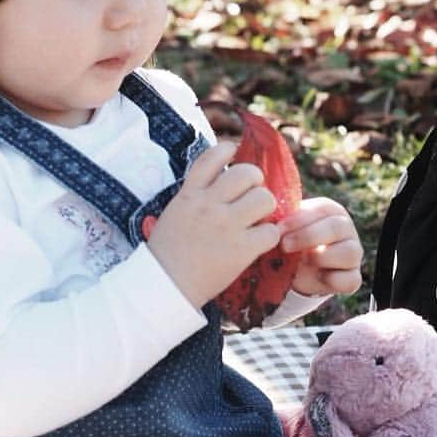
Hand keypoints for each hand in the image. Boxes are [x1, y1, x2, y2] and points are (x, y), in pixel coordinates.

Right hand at [146, 141, 280, 308]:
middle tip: (251, 197)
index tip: (234, 153)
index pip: (213, 156)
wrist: (165, 286)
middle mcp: (209, 204)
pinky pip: (271, 231)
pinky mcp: (242, 249)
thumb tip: (216, 182)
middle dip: (255, 182)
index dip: (228, 150)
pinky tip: (259, 242)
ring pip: (265, 198)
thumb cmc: (166, 254)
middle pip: (247, 173)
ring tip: (257, 219)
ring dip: (265, 207)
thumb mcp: (173, 214)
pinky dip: (269, 237)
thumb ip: (193, 197)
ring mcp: (227, 225)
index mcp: (190, 194)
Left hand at [279, 198, 363, 297]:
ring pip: (349, 252)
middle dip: (308, 236)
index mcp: (330, 211)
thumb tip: (262, 216)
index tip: (278, 229)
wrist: (296, 271)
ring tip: (301, 262)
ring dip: (322, 257)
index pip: (322, 209)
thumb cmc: (289, 241)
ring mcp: (353, 253)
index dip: (299, 219)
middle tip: (284, 245)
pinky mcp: (353, 277)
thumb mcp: (284, 228)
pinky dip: (333, 280)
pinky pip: (351, 279)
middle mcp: (346, 229)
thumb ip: (279, 220)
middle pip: (337, 227)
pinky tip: (317, 277)